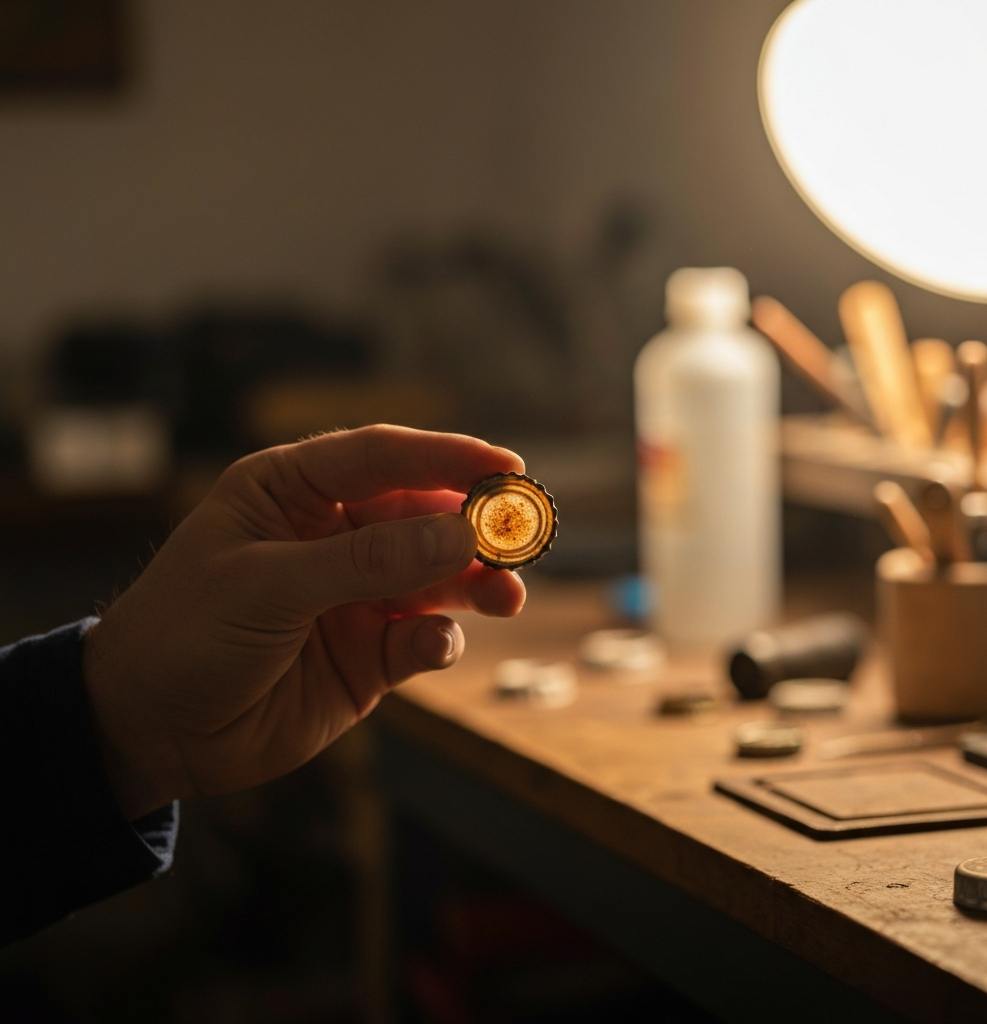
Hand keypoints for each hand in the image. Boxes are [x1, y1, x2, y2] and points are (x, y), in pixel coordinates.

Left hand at [82, 425, 525, 819]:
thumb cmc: (184, 635)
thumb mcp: (268, 587)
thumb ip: (366, 561)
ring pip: (436, 577)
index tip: (508, 468)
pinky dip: (438, 640)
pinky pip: (422, 637)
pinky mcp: (368, 654)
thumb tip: (460, 534)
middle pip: (423, 516)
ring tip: (507, 595)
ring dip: (475, 583)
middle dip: (474, 526)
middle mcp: (331, 535)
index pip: (382, 457)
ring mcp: (353, 596)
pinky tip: (434, 647)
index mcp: (292, 491)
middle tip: (524, 537)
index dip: (448, 457)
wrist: (148, 732)